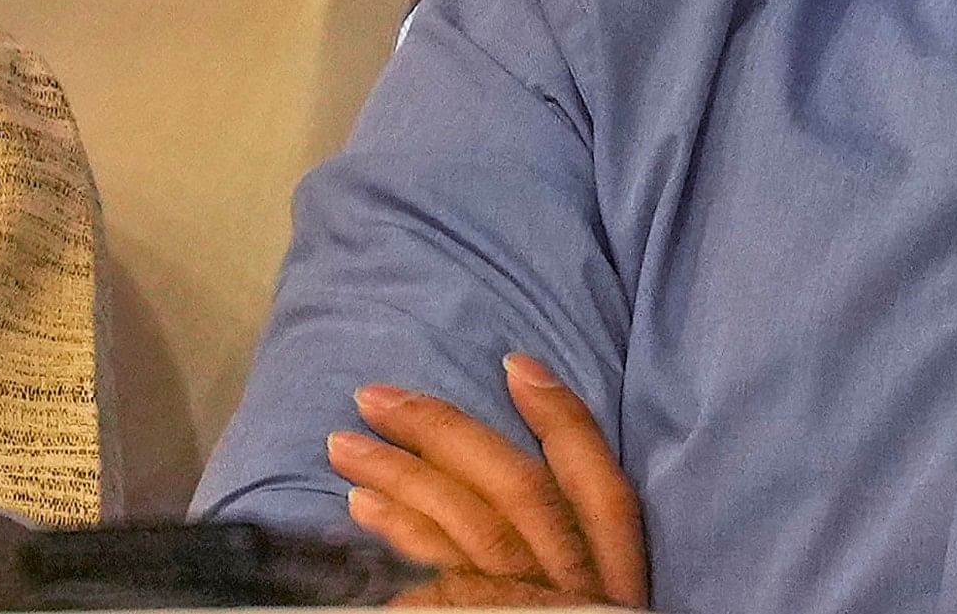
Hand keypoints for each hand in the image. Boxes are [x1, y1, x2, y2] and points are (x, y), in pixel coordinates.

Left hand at [323, 353, 648, 607]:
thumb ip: (548, 572)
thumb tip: (481, 523)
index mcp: (613, 592)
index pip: (603, 492)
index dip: (565, 423)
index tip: (519, 366)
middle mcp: (576, 596)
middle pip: (514, 490)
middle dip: (443, 431)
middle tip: (375, 396)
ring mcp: (527, 612)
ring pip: (460, 523)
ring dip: (396, 476)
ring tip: (343, 446)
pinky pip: (428, 574)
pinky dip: (393, 535)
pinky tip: (358, 512)